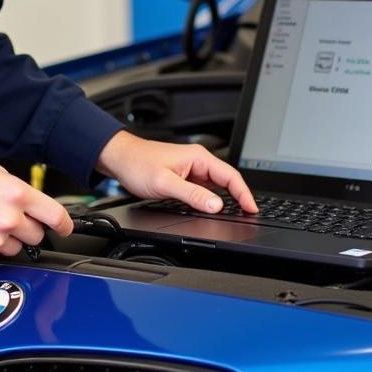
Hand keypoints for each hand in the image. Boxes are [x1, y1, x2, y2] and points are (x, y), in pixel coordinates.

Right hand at [0, 156, 72, 265]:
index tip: (66, 228)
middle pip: (36, 236)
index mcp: (15, 194)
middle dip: (28, 230)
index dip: (65, 224)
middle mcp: (8, 219)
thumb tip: (21, 196)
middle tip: (11, 221)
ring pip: (14, 249)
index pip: (54, 215)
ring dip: (6, 240)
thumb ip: (10, 184)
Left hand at [96, 131, 258, 213]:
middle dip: (239, 197)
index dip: (244, 193)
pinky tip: (212, 208)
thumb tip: (216, 205)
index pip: (230, 176)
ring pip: (216, 185)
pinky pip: (205, 188)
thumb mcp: (165, 183)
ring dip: (227, 199)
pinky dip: (212, 199)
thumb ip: (192, 195)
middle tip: (248, 214)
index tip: (252, 208)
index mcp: (199, 158)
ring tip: (236, 213)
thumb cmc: (138, 164)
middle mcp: (198, 161)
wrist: (120, 158)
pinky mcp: (185, 176)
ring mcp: (192, 169)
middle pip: (227, 181)